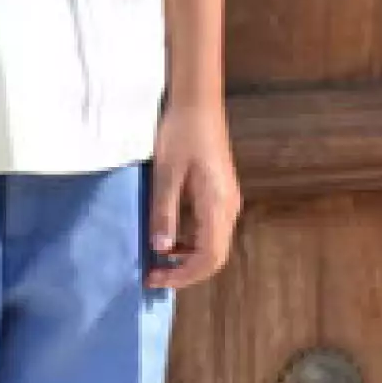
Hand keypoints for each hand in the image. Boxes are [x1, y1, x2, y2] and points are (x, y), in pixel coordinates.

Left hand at [148, 104, 240, 289]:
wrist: (198, 103)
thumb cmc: (180, 134)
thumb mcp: (166, 173)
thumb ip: (164, 212)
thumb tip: (161, 249)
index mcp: (217, 206)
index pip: (209, 258)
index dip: (183, 276)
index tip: (155, 279)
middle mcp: (228, 208)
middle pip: (214, 257)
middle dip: (185, 272)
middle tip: (153, 276)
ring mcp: (226, 201)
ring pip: (212, 245)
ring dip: (187, 259)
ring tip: (157, 261)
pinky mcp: (219, 194)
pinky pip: (209, 230)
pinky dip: (190, 242)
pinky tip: (168, 238)